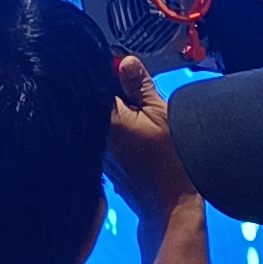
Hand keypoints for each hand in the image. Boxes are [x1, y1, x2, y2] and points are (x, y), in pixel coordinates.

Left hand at [105, 57, 197, 236]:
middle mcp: (94, 133)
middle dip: (113, 94)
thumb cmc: (168, 161)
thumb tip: (126, 61)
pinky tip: (135, 140)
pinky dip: (116, 133)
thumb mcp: (160, 113)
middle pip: (96, 101)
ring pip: (99, 120)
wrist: (168, 202)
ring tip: (138, 123)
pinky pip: (104, 137)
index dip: (112, 74)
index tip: (125, 72)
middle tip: (137, 99)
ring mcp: (96, 149)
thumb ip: (140, 85)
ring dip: (114, 115)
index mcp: (106, 117)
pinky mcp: (101, 161)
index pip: (97, 82)